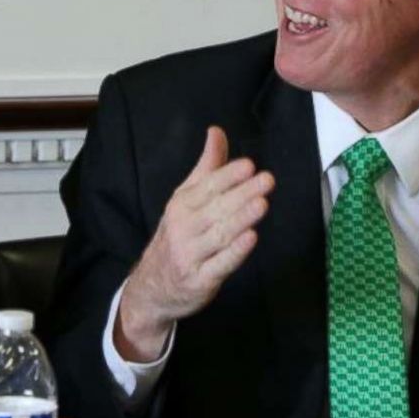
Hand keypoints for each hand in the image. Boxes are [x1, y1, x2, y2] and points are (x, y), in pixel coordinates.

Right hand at [116, 126, 273, 360]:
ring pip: (219, 234)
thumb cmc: (178, 234)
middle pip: (216, 208)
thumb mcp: (186, 198)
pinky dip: (235, 252)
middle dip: (242, 193)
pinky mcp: (200, 280)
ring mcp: (190, 255)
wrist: (152, 286)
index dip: (228, 176)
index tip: (249, 165)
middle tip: (266, 181)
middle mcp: (183, 227)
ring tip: (261, 204)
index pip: (208, 186)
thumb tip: (216, 132)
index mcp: (181, 204)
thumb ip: (207, 167)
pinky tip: (250, 239)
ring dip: (241, 218)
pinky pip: (219, 264)